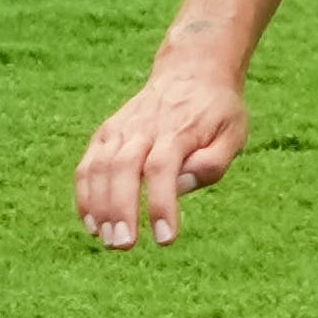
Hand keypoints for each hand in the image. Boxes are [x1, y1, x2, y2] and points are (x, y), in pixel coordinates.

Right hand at [74, 49, 248, 248]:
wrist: (192, 72)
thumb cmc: (217, 111)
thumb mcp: (233, 133)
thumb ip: (212, 162)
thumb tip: (182, 186)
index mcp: (177, 131)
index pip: (163, 170)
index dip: (161, 205)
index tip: (165, 239)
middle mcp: (143, 129)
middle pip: (123, 169)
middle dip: (120, 210)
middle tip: (124, 245)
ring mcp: (120, 129)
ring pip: (99, 167)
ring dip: (98, 206)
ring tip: (107, 240)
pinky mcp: (106, 134)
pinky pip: (88, 164)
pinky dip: (84, 194)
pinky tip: (92, 223)